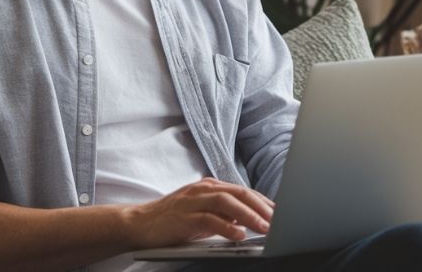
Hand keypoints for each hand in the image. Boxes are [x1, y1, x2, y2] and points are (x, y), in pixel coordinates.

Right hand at [122, 177, 274, 248]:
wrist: (140, 223)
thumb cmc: (174, 219)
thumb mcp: (204, 213)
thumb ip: (225, 213)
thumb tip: (252, 219)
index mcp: (211, 186)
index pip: (244, 191)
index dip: (264, 202)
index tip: (282, 214)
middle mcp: (204, 189)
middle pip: (240, 193)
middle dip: (262, 207)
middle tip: (280, 221)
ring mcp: (193, 201)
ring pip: (227, 202)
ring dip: (249, 215)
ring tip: (265, 228)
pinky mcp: (184, 217)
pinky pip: (209, 219)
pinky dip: (226, 226)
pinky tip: (239, 235)